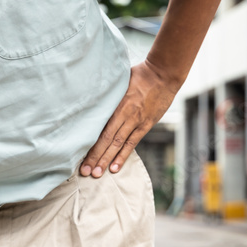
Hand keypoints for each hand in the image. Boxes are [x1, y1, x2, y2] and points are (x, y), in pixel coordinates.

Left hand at [80, 60, 180, 177]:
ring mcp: (138, 122)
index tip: (82, 157)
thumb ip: (109, 92)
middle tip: (85, 172)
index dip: (92, 145)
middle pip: (109, 140)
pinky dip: (124, 156)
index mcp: (119, 105)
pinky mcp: (147, 124)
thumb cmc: (141, 73)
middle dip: (97, 157)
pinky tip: (116, 167)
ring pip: (120, 145)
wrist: (164, 74)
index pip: (103, 130)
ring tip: (98, 174)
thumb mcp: (121, 80)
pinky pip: (133, 142)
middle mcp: (128, 116)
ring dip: (108, 160)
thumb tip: (92, 95)